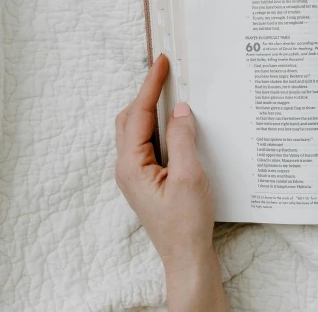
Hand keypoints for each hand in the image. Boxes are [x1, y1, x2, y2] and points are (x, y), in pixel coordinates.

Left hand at [115, 55, 228, 311]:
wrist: (186, 255)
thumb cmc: (186, 222)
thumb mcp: (189, 176)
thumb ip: (183, 139)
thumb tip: (181, 109)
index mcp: (132, 165)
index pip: (140, 114)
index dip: (151, 85)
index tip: (161, 62)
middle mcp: (127, 167)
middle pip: (131, 118)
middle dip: (147, 92)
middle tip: (166, 71)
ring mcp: (135, 174)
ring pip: (137, 130)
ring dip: (151, 108)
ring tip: (171, 90)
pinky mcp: (147, 179)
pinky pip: (147, 142)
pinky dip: (158, 125)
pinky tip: (176, 123)